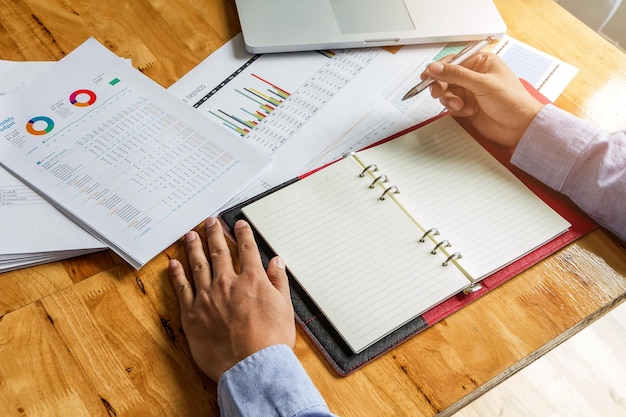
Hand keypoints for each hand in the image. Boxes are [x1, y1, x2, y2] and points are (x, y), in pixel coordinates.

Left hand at [168, 217, 294, 381]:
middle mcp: (227, 283)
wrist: (251, 366)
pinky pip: (182, 288)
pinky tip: (174, 264)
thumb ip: (279, 281)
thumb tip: (276, 262)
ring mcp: (207, 297)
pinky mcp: (193, 314)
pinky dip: (177, 274)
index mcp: (252, 280)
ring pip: (198, 265)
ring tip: (190, 235)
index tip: (238, 224)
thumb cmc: (270, 341)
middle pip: (219, 252)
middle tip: (209, 221)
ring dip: (194, 247)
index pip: (247, 249)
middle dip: (214, 234)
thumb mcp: (285, 307)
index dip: (242, 234)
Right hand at [422, 52, 543, 147]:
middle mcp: (474, 76)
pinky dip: (455, 109)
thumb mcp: (483, 84)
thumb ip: (457, 75)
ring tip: (460, 106)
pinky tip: (467, 112)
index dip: (438, 68)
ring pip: (447, 92)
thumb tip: (436, 67)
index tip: (427, 76)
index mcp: (481, 62)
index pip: (453, 61)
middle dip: (441, 86)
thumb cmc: (512, 101)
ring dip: (450, 100)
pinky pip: (451, 106)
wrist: (520, 127)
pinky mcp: (467, 107)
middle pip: (446, 77)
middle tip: (438, 93)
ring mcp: (470, 92)